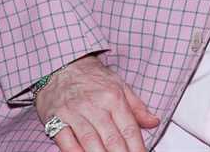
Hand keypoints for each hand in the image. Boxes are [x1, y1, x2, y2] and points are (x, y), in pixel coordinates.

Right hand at [34, 56, 160, 151]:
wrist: (62, 65)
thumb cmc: (92, 78)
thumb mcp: (119, 86)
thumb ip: (137, 107)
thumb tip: (154, 122)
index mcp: (114, 97)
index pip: (129, 129)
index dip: (137, 148)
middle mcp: (95, 105)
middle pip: (112, 138)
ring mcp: (74, 112)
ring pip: (90, 140)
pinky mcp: (56, 119)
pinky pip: (66, 140)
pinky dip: (74, 151)